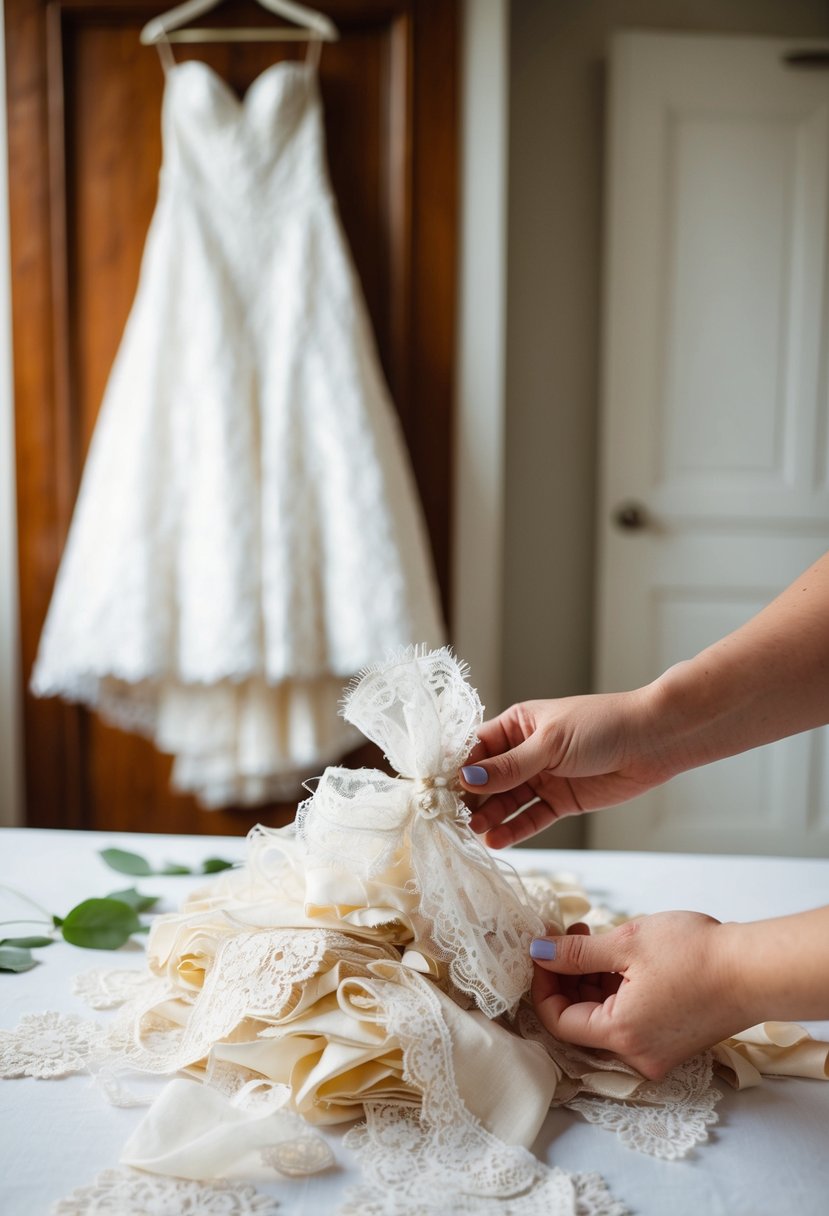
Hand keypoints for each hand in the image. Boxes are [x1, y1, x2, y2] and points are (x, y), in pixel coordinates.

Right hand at [460, 691, 673, 847]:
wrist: (652, 741)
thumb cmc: (601, 726)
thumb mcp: (550, 743)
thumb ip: (510, 766)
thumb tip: (468, 779)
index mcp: (517, 725)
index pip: (477, 748)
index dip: (457, 768)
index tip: (437, 790)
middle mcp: (525, 752)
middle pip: (488, 779)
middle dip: (470, 798)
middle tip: (452, 819)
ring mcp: (543, 778)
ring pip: (507, 801)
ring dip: (490, 816)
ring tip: (475, 833)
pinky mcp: (561, 801)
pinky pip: (531, 818)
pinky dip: (515, 830)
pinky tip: (496, 841)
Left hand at [530, 912, 748, 1079]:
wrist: (755, 969)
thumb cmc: (695, 955)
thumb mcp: (626, 943)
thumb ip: (575, 953)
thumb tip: (538, 952)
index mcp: (620, 1035)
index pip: (558, 1020)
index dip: (543, 983)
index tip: (542, 950)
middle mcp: (637, 1055)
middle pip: (582, 1019)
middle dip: (568, 976)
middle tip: (568, 935)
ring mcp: (657, 1051)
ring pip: (606, 1017)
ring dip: (592, 980)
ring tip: (594, 938)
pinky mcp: (673, 1041)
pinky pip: (630, 1019)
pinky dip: (618, 990)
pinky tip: (620, 957)